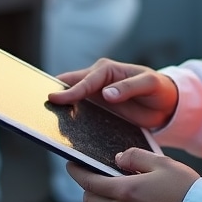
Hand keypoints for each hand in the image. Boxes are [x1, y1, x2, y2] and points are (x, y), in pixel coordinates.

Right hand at [51, 58, 178, 130]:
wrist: (166, 105)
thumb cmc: (159, 89)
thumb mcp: (150, 84)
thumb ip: (130, 87)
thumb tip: (107, 93)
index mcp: (107, 70)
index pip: (86, 80)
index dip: (71, 90)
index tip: (56, 99)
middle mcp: (97, 80)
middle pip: (71, 86)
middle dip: (56, 94)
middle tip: (36, 104)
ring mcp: (95, 96)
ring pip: (71, 101)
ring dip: (60, 108)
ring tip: (42, 118)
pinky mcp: (97, 111)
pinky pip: (79, 114)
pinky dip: (70, 120)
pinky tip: (62, 131)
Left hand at [67, 149, 199, 201]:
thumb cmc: (185, 188)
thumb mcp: (161, 163)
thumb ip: (134, 157)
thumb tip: (117, 159)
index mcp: (126, 192)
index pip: (90, 183)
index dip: (77, 173)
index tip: (71, 165)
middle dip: (89, 189)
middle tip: (95, 178)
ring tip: (129, 193)